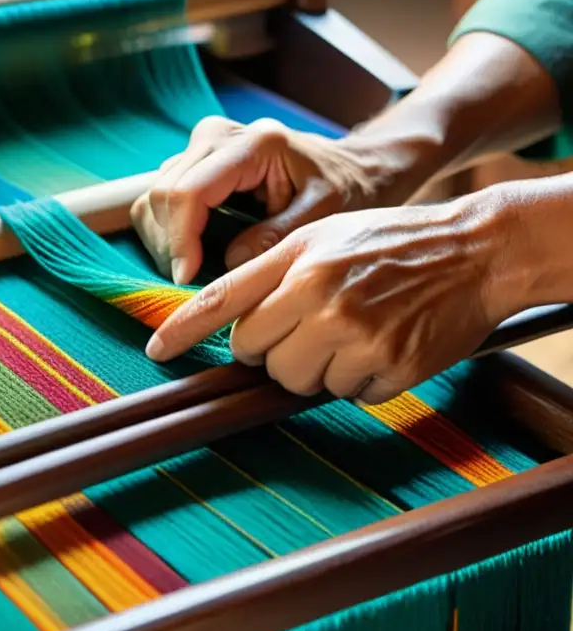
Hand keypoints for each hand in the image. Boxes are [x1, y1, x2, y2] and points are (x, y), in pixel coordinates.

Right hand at [131, 116, 407, 285]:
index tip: (188, 280)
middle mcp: (218, 135)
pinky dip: (167, 232)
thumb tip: (229, 263)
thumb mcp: (324, 216)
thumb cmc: (345, 190)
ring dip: (165, 241)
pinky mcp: (194, 158)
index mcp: (253, 144)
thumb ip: (276, 237)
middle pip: (162, 194)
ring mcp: (201, 144)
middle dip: (170, 246)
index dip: (180, 241)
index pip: (189, 192)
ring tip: (196, 270)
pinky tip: (195, 253)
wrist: (351, 167)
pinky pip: (160, 199)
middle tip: (193, 283)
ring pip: (153, 197)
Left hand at [144, 189, 523, 403]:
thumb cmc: (390, 241)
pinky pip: (348, 395)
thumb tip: (234, 324)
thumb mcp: (323, 235)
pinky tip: (382, 345)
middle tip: (308, 324)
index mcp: (298, 259)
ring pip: (296, 382)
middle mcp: (320, 295)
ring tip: (351, 332)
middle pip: (255, 354)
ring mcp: (356, 334)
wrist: (477, 248)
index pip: (222, 300)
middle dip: (271, 348)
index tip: (155, 353)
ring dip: (315, 369)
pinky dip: (359, 379)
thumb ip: (273, 273)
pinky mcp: (391, 366)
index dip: (182, 331)